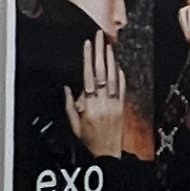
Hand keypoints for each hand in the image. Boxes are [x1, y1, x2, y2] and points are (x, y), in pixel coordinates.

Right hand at [65, 26, 137, 158]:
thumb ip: (70, 106)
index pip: (88, 78)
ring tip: (108, 45)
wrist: (108, 153)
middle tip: (99, 37)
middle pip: (101, 73)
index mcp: (88, 106)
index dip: (88, 60)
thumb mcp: (74, 125)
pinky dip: (120, 76)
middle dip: (99, 53)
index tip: (87, 46)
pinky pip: (122, 89)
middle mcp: (102, 103)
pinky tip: (118, 66)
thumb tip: (67, 87)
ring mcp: (114, 104)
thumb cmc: (89, 140)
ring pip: (113, 78)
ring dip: (111, 60)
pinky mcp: (122, 107)